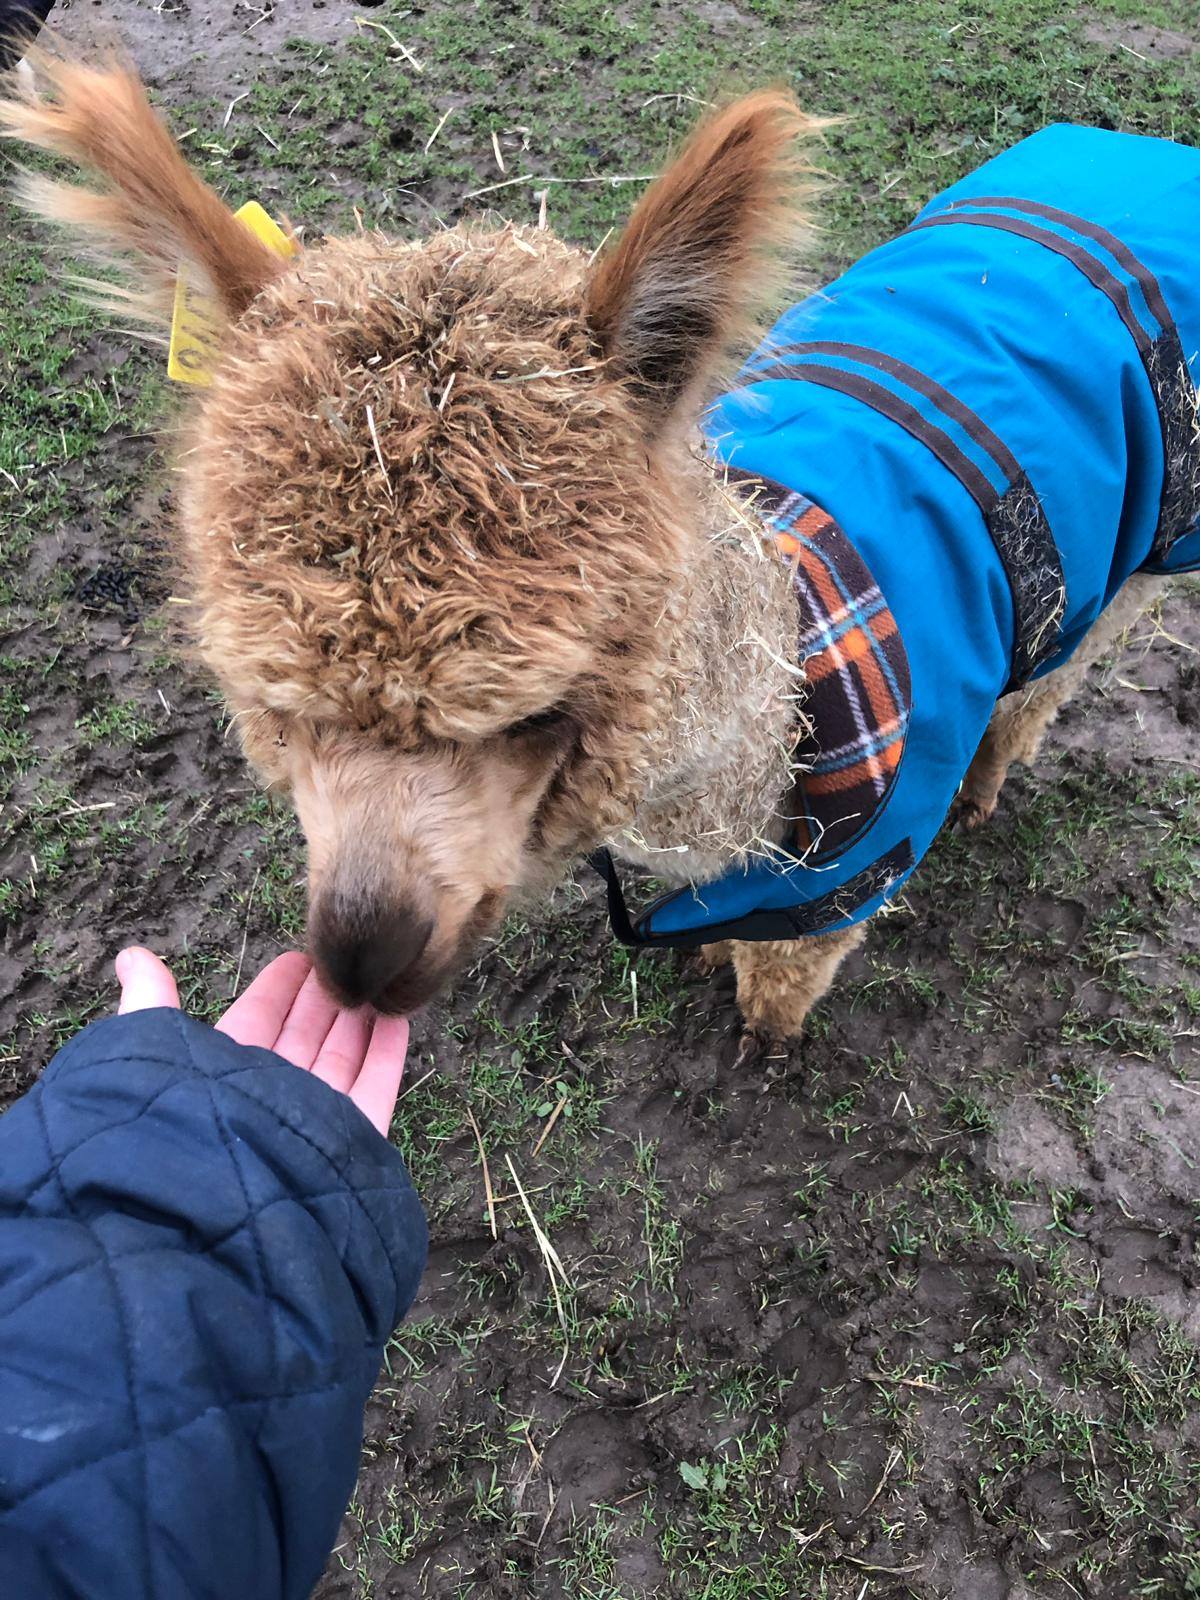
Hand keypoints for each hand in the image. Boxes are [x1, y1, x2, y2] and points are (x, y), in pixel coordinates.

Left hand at [115, 947, 408, 1136]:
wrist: (223, 1225)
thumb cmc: (186, 1134)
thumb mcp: (158, 1057)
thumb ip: (150, 1005)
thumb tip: (129, 953)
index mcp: (221, 1080)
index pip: (255, 1022)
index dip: (277, 989)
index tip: (299, 957)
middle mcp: (267, 1099)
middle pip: (302, 1036)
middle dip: (322, 998)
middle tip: (344, 961)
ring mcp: (311, 1120)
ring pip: (340, 1056)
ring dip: (357, 1018)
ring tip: (374, 980)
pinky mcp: (350, 1140)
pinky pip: (373, 1087)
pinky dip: (385, 1053)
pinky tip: (397, 1017)